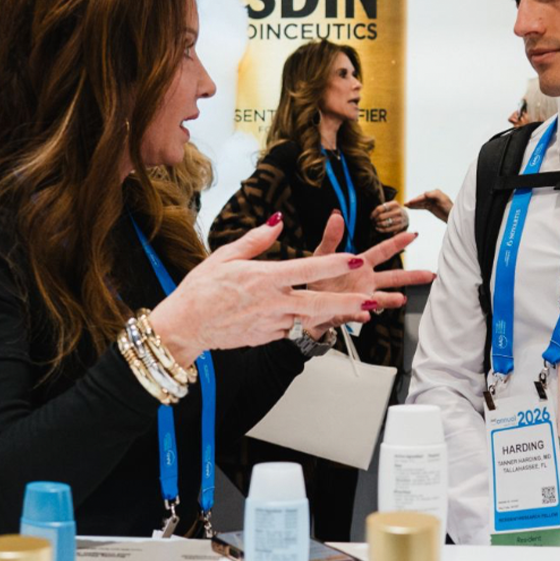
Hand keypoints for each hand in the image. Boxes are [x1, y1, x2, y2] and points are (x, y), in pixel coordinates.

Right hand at [146, 216, 386, 364]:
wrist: (186, 326)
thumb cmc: (201, 289)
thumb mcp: (225, 256)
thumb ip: (256, 240)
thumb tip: (277, 223)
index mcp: (264, 278)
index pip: (306, 269)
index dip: (334, 264)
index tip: (355, 259)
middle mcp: (271, 303)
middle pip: (318, 303)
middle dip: (348, 302)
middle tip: (374, 299)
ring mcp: (271, 323)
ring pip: (310, 319)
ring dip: (334, 314)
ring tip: (360, 309)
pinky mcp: (267, 337)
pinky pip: (291, 327)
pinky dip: (304, 321)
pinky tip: (312, 316)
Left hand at [301, 215, 433, 335]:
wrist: (307, 302)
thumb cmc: (319, 277)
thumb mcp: (322, 255)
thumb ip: (331, 238)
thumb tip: (336, 217)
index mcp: (360, 264)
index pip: (382, 252)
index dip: (397, 243)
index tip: (412, 235)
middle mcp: (366, 281)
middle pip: (393, 277)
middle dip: (412, 276)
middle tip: (429, 275)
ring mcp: (361, 297)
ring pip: (381, 298)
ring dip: (390, 299)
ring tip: (400, 299)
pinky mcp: (350, 311)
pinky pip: (358, 314)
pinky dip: (362, 314)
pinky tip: (365, 314)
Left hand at [371, 199, 409, 234]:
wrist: (406, 217)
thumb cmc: (394, 211)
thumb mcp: (390, 206)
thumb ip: (382, 208)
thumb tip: (372, 215)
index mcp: (394, 204)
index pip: (380, 209)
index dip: (373, 213)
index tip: (371, 217)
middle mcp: (398, 211)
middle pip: (381, 216)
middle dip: (375, 220)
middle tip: (373, 221)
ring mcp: (400, 219)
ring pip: (384, 223)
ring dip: (377, 225)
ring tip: (375, 224)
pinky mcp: (400, 226)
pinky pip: (387, 229)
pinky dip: (381, 229)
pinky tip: (378, 228)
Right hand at [403, 189, 453, 222]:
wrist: (453, 216)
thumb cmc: (449, 208)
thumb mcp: (443, 200)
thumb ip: (434, 195)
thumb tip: (425, 193)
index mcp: (436, 193)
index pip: (424, 196)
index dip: (417, 199)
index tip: (411, 202)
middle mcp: (433, 196)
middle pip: (421, 199)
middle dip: (413, 201)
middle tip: (406, 204)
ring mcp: (431, 202)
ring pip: (420, 203)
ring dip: (413, 204)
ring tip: (406, 206)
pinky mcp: (431, 207)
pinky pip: (422, 206)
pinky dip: (416, 207)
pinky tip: (411, 208)